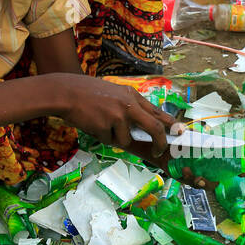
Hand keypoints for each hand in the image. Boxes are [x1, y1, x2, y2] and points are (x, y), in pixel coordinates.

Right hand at [55, 75, 175, 156]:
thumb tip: (141, 129)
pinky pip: (110, 140)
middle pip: (154, 128)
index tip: (178, 133)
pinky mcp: (107, 125)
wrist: (66, 92)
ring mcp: (119, 115)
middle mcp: (129, 104)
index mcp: (132, 95)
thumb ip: (129, 107)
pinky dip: (102, 137)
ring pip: (126, 139)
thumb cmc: (87, 94)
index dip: (170, 125)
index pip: (157, 112)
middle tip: (159, 152)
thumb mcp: (114, 94)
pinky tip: (92, 124)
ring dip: (115, 138)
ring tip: (100, 123)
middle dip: (160, 143)